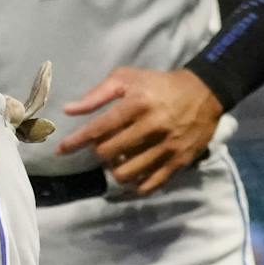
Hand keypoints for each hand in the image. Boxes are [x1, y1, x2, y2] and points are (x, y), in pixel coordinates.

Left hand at [57, 66, 223, 193]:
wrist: (203, 93)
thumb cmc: (157, 84)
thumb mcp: (126, 78)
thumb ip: (96, 94)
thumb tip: (68, 110)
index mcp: (137, 104)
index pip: (100, 128)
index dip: (77, 140)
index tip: (60, 150)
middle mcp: (152, 127)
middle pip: (110, 152)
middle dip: (98, 153)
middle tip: (100, 149)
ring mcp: (168, 146)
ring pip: (128, 172)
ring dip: (114, 170)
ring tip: (116, 161)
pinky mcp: (180, 161)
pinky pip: (153, 184)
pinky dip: (136, 186)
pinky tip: (131, 180)